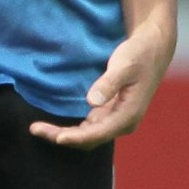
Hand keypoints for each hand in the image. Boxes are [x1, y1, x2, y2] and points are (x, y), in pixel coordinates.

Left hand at [29, 16, 175, 148]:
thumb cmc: (139, 55)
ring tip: (37, 129)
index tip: (57, 137)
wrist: (152, 49)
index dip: (76, 138)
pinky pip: (88, 128)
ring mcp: (115, 120)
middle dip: (62, 137)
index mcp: (128, 115)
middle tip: (35, 129)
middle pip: (89, 139)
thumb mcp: (124, 65)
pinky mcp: (109, 113)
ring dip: (63, 134)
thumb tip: (92, 102)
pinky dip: (71, 129)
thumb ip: (108, 83)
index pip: (98, 134)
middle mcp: (122, 123)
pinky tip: (54, 125)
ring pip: (87, 135)